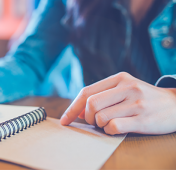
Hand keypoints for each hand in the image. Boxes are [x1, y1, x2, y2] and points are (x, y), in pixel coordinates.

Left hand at [60, 72, 175, 134]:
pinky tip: (117, 128)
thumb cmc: (144, 98)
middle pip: (91, 104)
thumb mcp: (124, 90)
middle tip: (94, 122)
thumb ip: (102, 97)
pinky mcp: (143, 119)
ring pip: (101, 117)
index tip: (65, 120)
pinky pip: (114, 127)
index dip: (72, 107)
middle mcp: (127, 87)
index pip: (87, 92)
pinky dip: (109, 131)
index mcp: (119, 78)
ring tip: (110, 124)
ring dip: (100, 125)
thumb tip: (79, 111)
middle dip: (87, 117)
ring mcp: (136, 102)